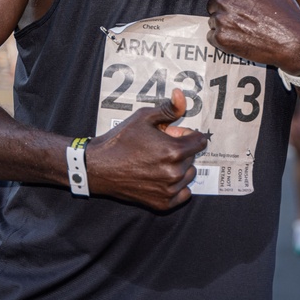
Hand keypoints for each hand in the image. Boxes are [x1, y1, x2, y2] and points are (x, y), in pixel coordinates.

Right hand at [86, 88, 208, 210]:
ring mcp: (169, 190)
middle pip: (192, 157)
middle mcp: (174, 172)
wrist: (99, 167)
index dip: (187, 134)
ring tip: (157, 162)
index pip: (200, 141)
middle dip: (180, 150)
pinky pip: (184, 194)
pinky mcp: (163, 204)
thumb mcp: (143, 117)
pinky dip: (177, 186)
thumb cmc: (121, 140)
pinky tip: (160, 177)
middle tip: (158, 147)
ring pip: (188, 175)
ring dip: (179, 167)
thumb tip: (182, 95)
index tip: (172, 134)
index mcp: (173, 150)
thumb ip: (169, 108)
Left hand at [155, 0, 299, 74]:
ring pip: (214, 20)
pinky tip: (245, 38)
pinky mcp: (222, 40)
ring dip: (227, 24)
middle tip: (249, 14)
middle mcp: (223, 1)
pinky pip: (214, 37)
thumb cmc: (284, 8)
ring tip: (250, 26)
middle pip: (212, 3)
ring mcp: (221, 21)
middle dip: (226, 8)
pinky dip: (226, 39)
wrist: (294, 41)